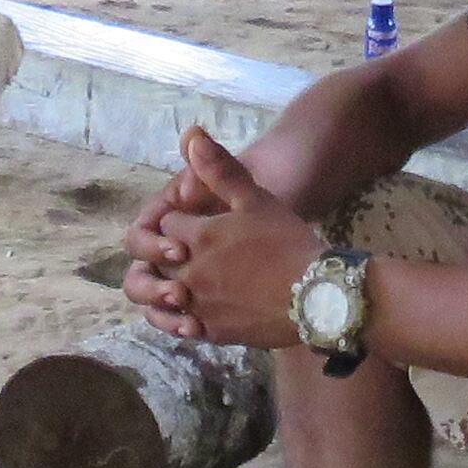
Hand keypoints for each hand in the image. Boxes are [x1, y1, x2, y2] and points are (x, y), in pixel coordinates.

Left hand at [122, 125, 323, 351]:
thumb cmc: (288, 243)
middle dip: (158, 255)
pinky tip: (186, 316)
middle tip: (174, 253)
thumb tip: (191, 135)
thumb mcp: (255, 199)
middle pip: (150, 263)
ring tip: (171, 287)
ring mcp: (198, 305)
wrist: (317, 295)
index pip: (164, 224)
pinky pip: (179, 328)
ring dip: (156, 293)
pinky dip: (176, 321)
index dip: (173, 222)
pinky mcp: (212, 332)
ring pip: (155, 301)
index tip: (186, 223)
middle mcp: (189, 271)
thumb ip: (220, 170)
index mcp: (197, 236)